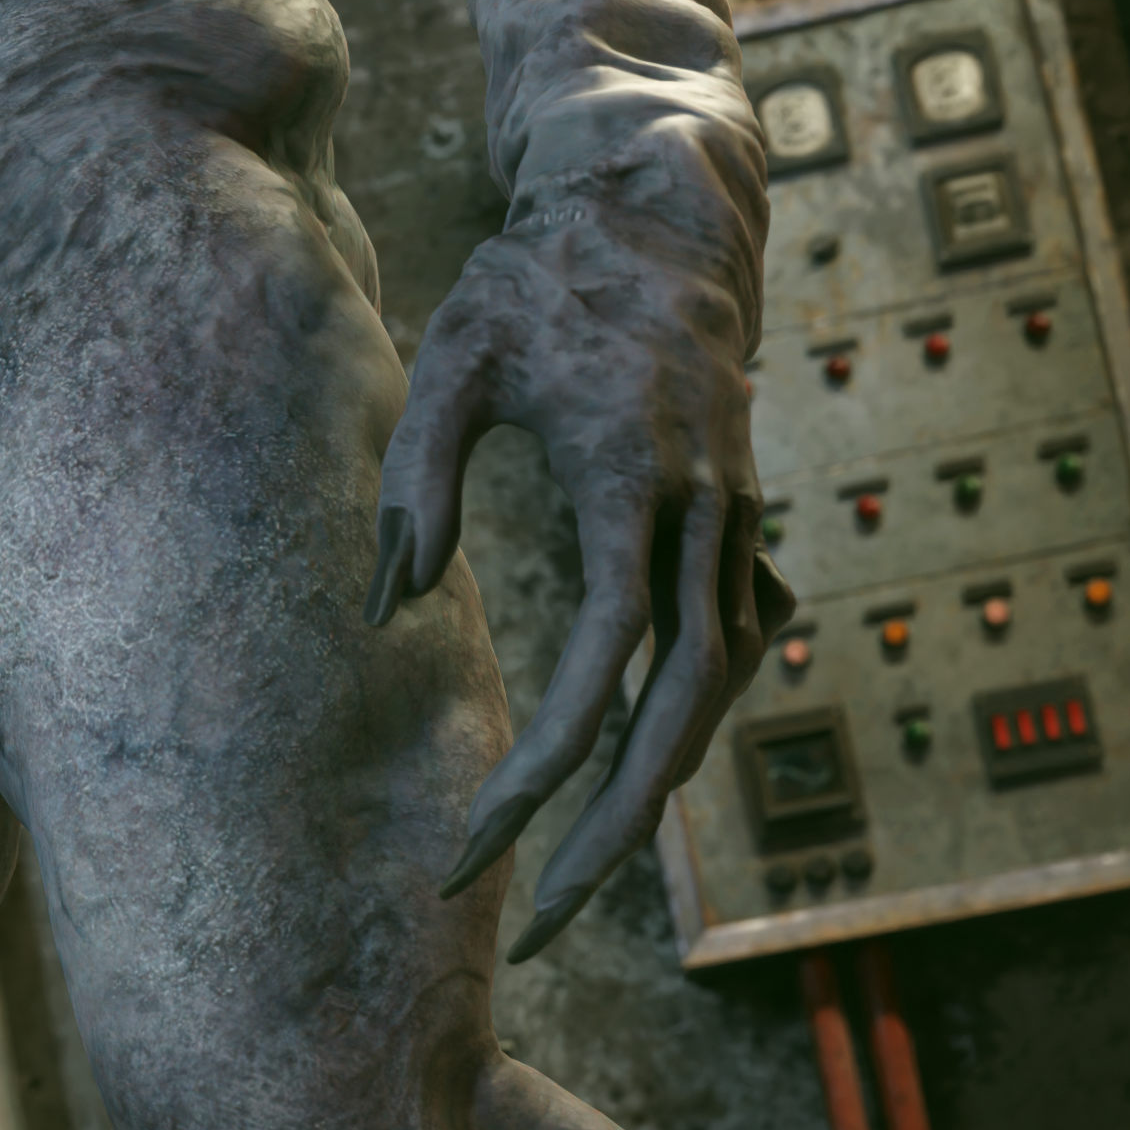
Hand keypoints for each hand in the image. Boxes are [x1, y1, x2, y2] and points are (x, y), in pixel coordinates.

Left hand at [365, 117, 795, 963]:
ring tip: (570, 883)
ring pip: (717, 692)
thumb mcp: (451, 357)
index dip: (543, 768)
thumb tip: (391, 607)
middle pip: (683, 711)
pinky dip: (680, 725)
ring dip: (651, 796)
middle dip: (613, 834)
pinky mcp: (739, 520)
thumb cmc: (534, 279)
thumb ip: (415, 482)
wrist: (660, 201)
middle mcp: (705, 511)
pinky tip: (620, 784)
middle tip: (539, 928)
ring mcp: (738, 518)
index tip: (476, 841)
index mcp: (629, 476)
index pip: (600, 663)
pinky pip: (725, 649)